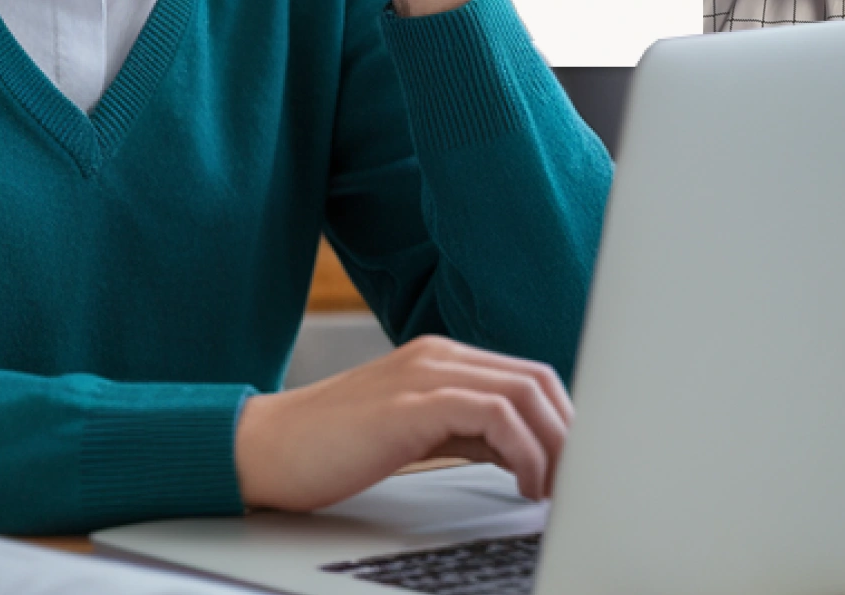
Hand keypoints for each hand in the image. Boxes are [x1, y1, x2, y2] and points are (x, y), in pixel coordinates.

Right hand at [233, 335, 572, 510]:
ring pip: (526, 392)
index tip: (578, 467)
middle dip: (571, 435)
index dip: (564, 422)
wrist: (264, 449)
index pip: (527, 376)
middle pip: (538, 380)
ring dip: (557, 446)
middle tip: (580, 484)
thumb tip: (524, 454)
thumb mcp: (411, 433)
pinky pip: (495, 415)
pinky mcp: (412, 403)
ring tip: (556, 490)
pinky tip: (523, 484)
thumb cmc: (329, 449)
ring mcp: (424, 374)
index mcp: (440, 358)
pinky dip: (525, 451)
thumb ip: (464, 430)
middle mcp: (438, 355)